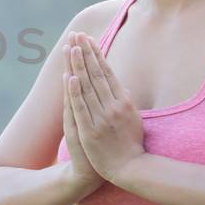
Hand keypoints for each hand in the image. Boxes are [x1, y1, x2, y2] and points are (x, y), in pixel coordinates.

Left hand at [63, 31, 144, 183]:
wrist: (130, 169)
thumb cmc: (131, 145)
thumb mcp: (134, 119)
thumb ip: (127, 102)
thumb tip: (124, 88)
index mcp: (124, 101)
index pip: (107, 72)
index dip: (97, 54)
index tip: (88, 39)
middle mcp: (113, 106)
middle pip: (96, 75)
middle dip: (86, 53)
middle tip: (77, 34)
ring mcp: (102, 118)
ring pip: (87, 87)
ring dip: (78, 66)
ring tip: (71, 47)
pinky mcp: (90, 131)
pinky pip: (81, 108)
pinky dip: (75, 92)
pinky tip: (70, 77)